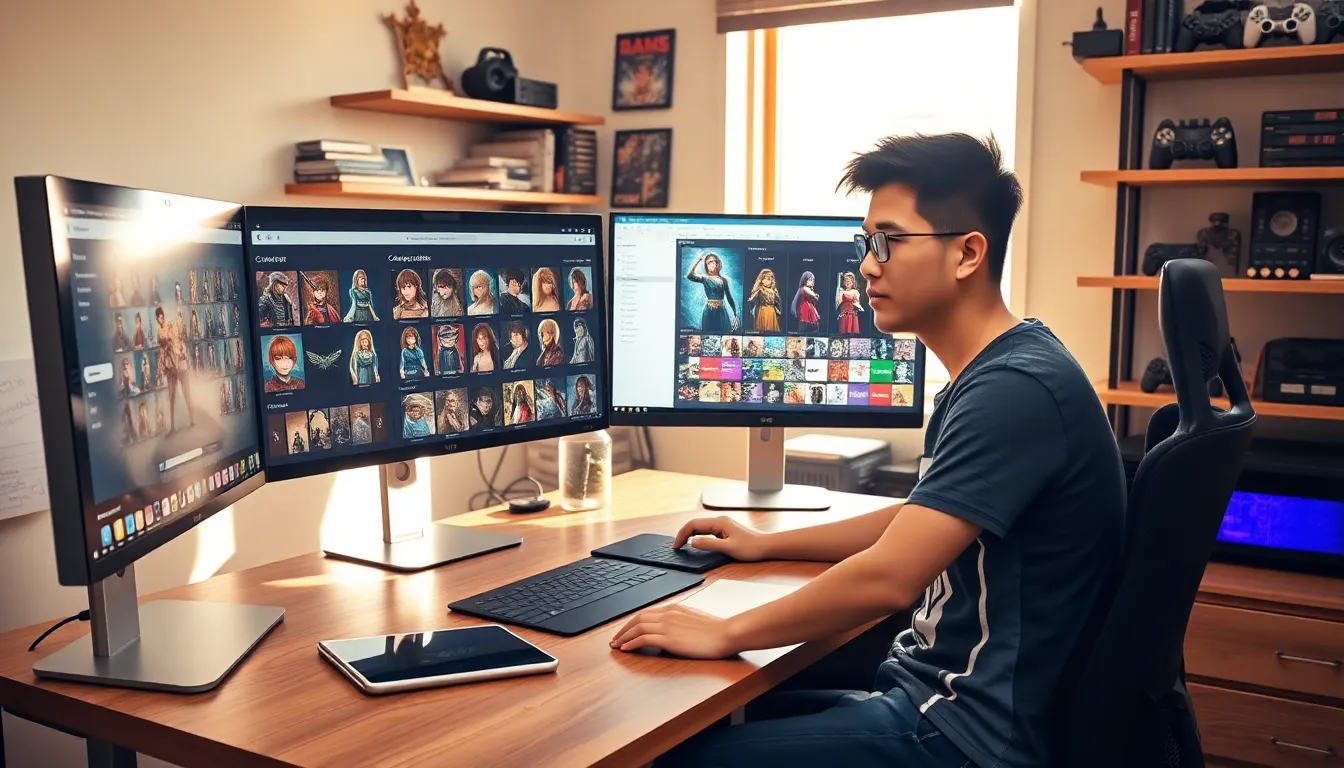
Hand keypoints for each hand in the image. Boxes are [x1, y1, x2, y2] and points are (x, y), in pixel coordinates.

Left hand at [610, 604, 738, 658]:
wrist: (726, 634)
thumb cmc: (717, 631)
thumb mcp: (696, 621)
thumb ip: (682, 623)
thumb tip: (673, 632)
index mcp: (675, 609)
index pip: (647, 613)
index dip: (633, 622)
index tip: (626, 631)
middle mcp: (668, 614)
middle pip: (638, 618)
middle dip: (624, 629)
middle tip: (615, 639)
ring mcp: (667, 625)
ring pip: (637, 627)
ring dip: (624, 637)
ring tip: (616, 645)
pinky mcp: (669, 638)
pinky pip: (643, 638)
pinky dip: (631, 643)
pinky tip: (626, 649)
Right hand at [673, 516, 768, 561]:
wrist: (766, 546)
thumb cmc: (751, 547)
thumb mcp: (728, 548)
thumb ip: (709, 544)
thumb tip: (692, 541)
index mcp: (719, 522)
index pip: (694, 524)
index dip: (682, 534)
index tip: (676, 545)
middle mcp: (720, 521)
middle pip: (695, 524)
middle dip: (683, 534)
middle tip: (676, 546)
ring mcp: (722, 525)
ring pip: (700, 527)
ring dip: (690, 534)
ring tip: (682, 545)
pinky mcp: (725, 530)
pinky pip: (707, 531)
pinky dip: (698, 536)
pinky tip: (696, 543)